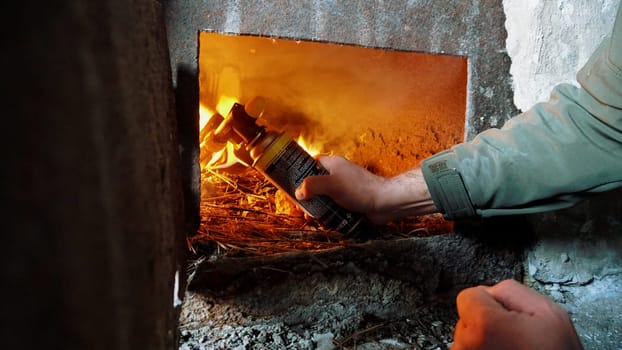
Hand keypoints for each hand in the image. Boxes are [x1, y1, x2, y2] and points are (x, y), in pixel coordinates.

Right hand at [295, 155, 387, 222]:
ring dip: (316, 208)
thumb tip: (299, 192)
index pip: (311, 163)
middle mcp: (338, 174)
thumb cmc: (360, 189)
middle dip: (307, 196)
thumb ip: (312, 186)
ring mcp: (344, 188)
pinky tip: (325, 222)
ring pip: (324, 197)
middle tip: (301, 207)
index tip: (291, 183)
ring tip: (311, 217)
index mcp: (333, 164)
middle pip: (315, 183)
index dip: (300, 172)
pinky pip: (334, 207)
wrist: (385, 203)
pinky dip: (328, 214)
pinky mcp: (350, 201)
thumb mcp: (331, 184)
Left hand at [452, 279, 582, 349]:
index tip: (508, 316)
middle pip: (468, 315)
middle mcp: (466, 344)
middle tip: (516, 336)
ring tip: (513, 349)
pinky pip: (471, 349)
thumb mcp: (548, 311)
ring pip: (469, 335)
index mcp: (482, 325)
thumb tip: (490, 290)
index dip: (493, 302)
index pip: (469, 295)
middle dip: (489, 321)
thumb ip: (509, 289)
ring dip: (487, 339)